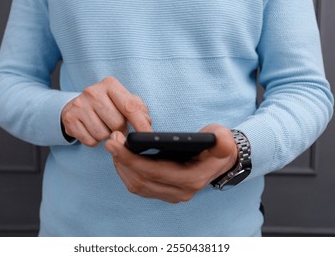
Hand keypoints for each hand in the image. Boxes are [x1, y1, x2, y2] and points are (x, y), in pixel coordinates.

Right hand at [61, 77, 151, 146]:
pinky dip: (94, 140)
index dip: (141, 124)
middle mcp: (92, 91)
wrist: (78, 106)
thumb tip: (146, 124)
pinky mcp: (69, 119)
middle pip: (117, 123)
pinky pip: (90, 141)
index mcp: (110, 84)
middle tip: (116, 125)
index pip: (130, 106)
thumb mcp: (124, 101)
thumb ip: (139, 110)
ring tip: (103, 126)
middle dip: (120, 129)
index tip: (148, 135)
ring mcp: (79, 105)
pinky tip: (92, 130)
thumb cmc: (107, 104)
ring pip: (103, 134)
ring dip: (107, 136)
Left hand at [104, 124, 237, 202]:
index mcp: (191, 179)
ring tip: (114, 146)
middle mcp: (179, 192)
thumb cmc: (218, 147)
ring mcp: (171, 195)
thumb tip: (218, 140)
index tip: (115, 143)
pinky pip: (139, 186)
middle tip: (111, 140)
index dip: (130, 158)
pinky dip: (127, 171)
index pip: (153, 172)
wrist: (220, 161)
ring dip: (121, 166)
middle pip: (140, 181)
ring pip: (136, 186)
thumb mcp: (223, 140)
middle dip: (121, 160)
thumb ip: (223, 141)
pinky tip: (122, 156)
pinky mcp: (163, 192)